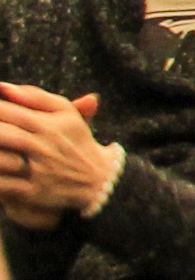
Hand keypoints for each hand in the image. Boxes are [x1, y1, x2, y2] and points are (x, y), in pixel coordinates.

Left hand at [0, 83, 115, 220]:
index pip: (5, 111)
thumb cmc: (77, 142)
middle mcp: (42, 147)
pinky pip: (3, 185)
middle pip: (1, 134)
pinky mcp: (33, 192)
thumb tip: (3, 86)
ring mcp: (38, 171)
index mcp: (47, 125)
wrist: (100, 181)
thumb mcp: (66, 114)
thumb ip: (36, 96)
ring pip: (0, 159)